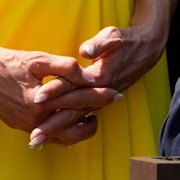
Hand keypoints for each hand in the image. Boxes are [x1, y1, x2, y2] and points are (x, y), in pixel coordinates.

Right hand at [0, 30, 117, 146]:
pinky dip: (62, 132)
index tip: (116, 92)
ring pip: (61, 137)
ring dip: (79, 128)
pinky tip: (71, 124)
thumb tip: (90, 75)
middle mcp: (34, 120)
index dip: (99, 95)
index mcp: (41, 103)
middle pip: (74, 125)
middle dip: (96, 113)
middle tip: (113, 102)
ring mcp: (26, 126)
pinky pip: (47, 136)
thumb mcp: (38, 59)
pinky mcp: (19, 126)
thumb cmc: (7, 61)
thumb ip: (66, 68)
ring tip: (93, 117)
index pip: (78, 101)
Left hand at [24, 22, 169, 144]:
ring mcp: (99, 100)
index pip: (73, 86)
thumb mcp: (113, 37)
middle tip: (33, 136)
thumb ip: (98, 45)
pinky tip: (53, 138)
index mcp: (99, 77)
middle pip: (72, 110)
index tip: (37, 97)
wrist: (146, 51)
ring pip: (75, 119)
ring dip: (56, 131)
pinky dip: (67, 129)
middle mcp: (99, 93)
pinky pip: (80, 119)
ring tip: (36, 142)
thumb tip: (85, 51)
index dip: (54, 91)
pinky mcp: (97, 102)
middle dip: (52, 124)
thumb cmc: (126, 42)